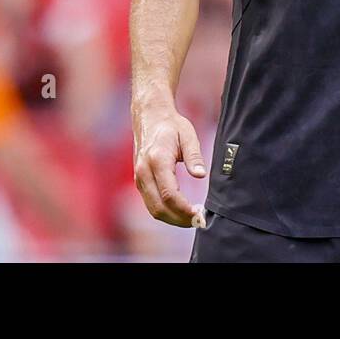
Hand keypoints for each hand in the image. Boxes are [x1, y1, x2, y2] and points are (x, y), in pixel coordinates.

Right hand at [132, 103, 206, 226]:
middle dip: (179, 219)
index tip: (199, 214)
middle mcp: (144, 171)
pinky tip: (180, 212)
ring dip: (172, 219)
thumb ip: (194, 155)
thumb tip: (200, 175)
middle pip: (159, 207)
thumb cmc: (172, 125)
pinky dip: (165, 212)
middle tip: (199, 221)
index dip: (184, 209)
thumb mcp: (188, 135)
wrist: (149, 117)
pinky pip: (150, 204)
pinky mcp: (139, 181)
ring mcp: (139, 178)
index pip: (169, 194)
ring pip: (153, 209)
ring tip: (192, 219)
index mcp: (157, 160)